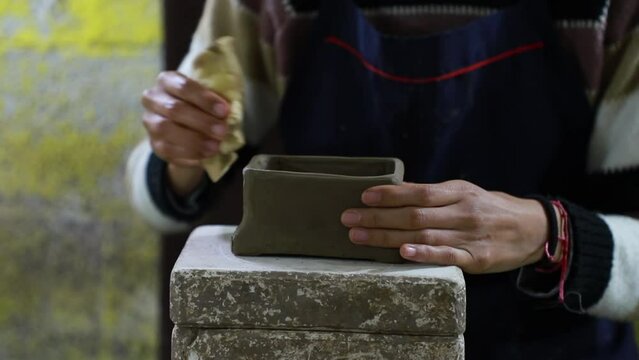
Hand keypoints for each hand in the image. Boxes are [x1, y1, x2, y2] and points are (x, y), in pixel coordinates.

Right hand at [141, 71, 228, 194]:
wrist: (188, 129)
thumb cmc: (201, 107)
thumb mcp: (209, 97)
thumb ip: (217, 99)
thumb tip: (230, 110)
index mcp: (167, 80)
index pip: (183, 86)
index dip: (204, 99)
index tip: (224, 110)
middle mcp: (153, 98)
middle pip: (175, 109)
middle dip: (202, 121)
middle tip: (222, 130)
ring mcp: (150, 121)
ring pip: (167, 129)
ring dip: (194, 139)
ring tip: (215, 146)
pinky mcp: (155, 143)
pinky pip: (168, 149)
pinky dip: (189, 153)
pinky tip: (206, 154)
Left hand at [340, 180, 548, 273]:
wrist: (533, 228)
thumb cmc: (489, 208)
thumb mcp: (464, 193)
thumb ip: (433, 194)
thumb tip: (396, 191)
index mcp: (457, 192)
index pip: (418, 192)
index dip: (390, 194)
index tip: (363, 196)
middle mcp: (462, 211)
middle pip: (414, 214)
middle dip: (378, 217)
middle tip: (348, 219)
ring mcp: (470, 235)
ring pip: (423, 235)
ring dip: (388, 236)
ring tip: (360, 236)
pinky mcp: (477, 258)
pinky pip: (448, 255)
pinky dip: (424, 254)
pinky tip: (403, 253)